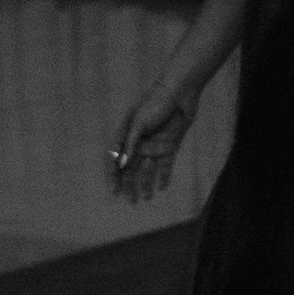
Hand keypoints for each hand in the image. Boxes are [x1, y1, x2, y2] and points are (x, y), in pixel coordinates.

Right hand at [107, 79, 198, 201]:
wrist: (180, 93)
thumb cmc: (156, 103)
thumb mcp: (140, 123)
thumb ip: (130, 143)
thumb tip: (121, 164)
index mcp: (127, 135)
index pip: (115, 159)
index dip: (113, 176)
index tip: (114, 191)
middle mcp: (139, 143)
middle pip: (130, 169)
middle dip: (129, 185)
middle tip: (130, 201)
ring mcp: (154, 145)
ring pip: (147, 170)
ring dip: (145, 184)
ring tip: (146, 198)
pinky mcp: (170, 146)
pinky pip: (165, 165)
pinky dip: (163, 177)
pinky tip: (161, 188)